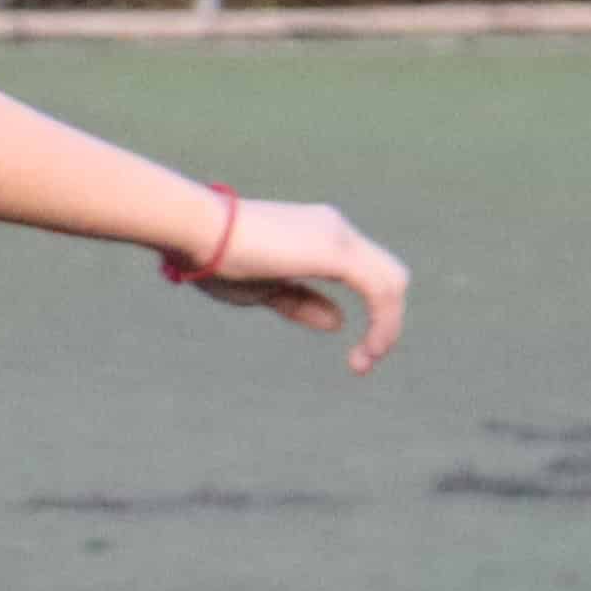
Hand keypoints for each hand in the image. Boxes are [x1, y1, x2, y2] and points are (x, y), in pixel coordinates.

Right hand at [174, 197, 410, 368]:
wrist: (198, 230)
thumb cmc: (218, 259)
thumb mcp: (265, 290)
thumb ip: (302, 303)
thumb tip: (338, 321)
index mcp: (320, 235)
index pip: (367, 273)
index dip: (373, 313)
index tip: (356, 352)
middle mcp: (336, 229)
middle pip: (389, 276)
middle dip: (387, 321)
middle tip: (364, 359)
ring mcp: (339, 237)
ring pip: (392, 282)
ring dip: (387, 327)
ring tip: (364, 360)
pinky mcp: (336, 252)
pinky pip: (380, 291)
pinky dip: (383, 323)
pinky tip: (367, 350)